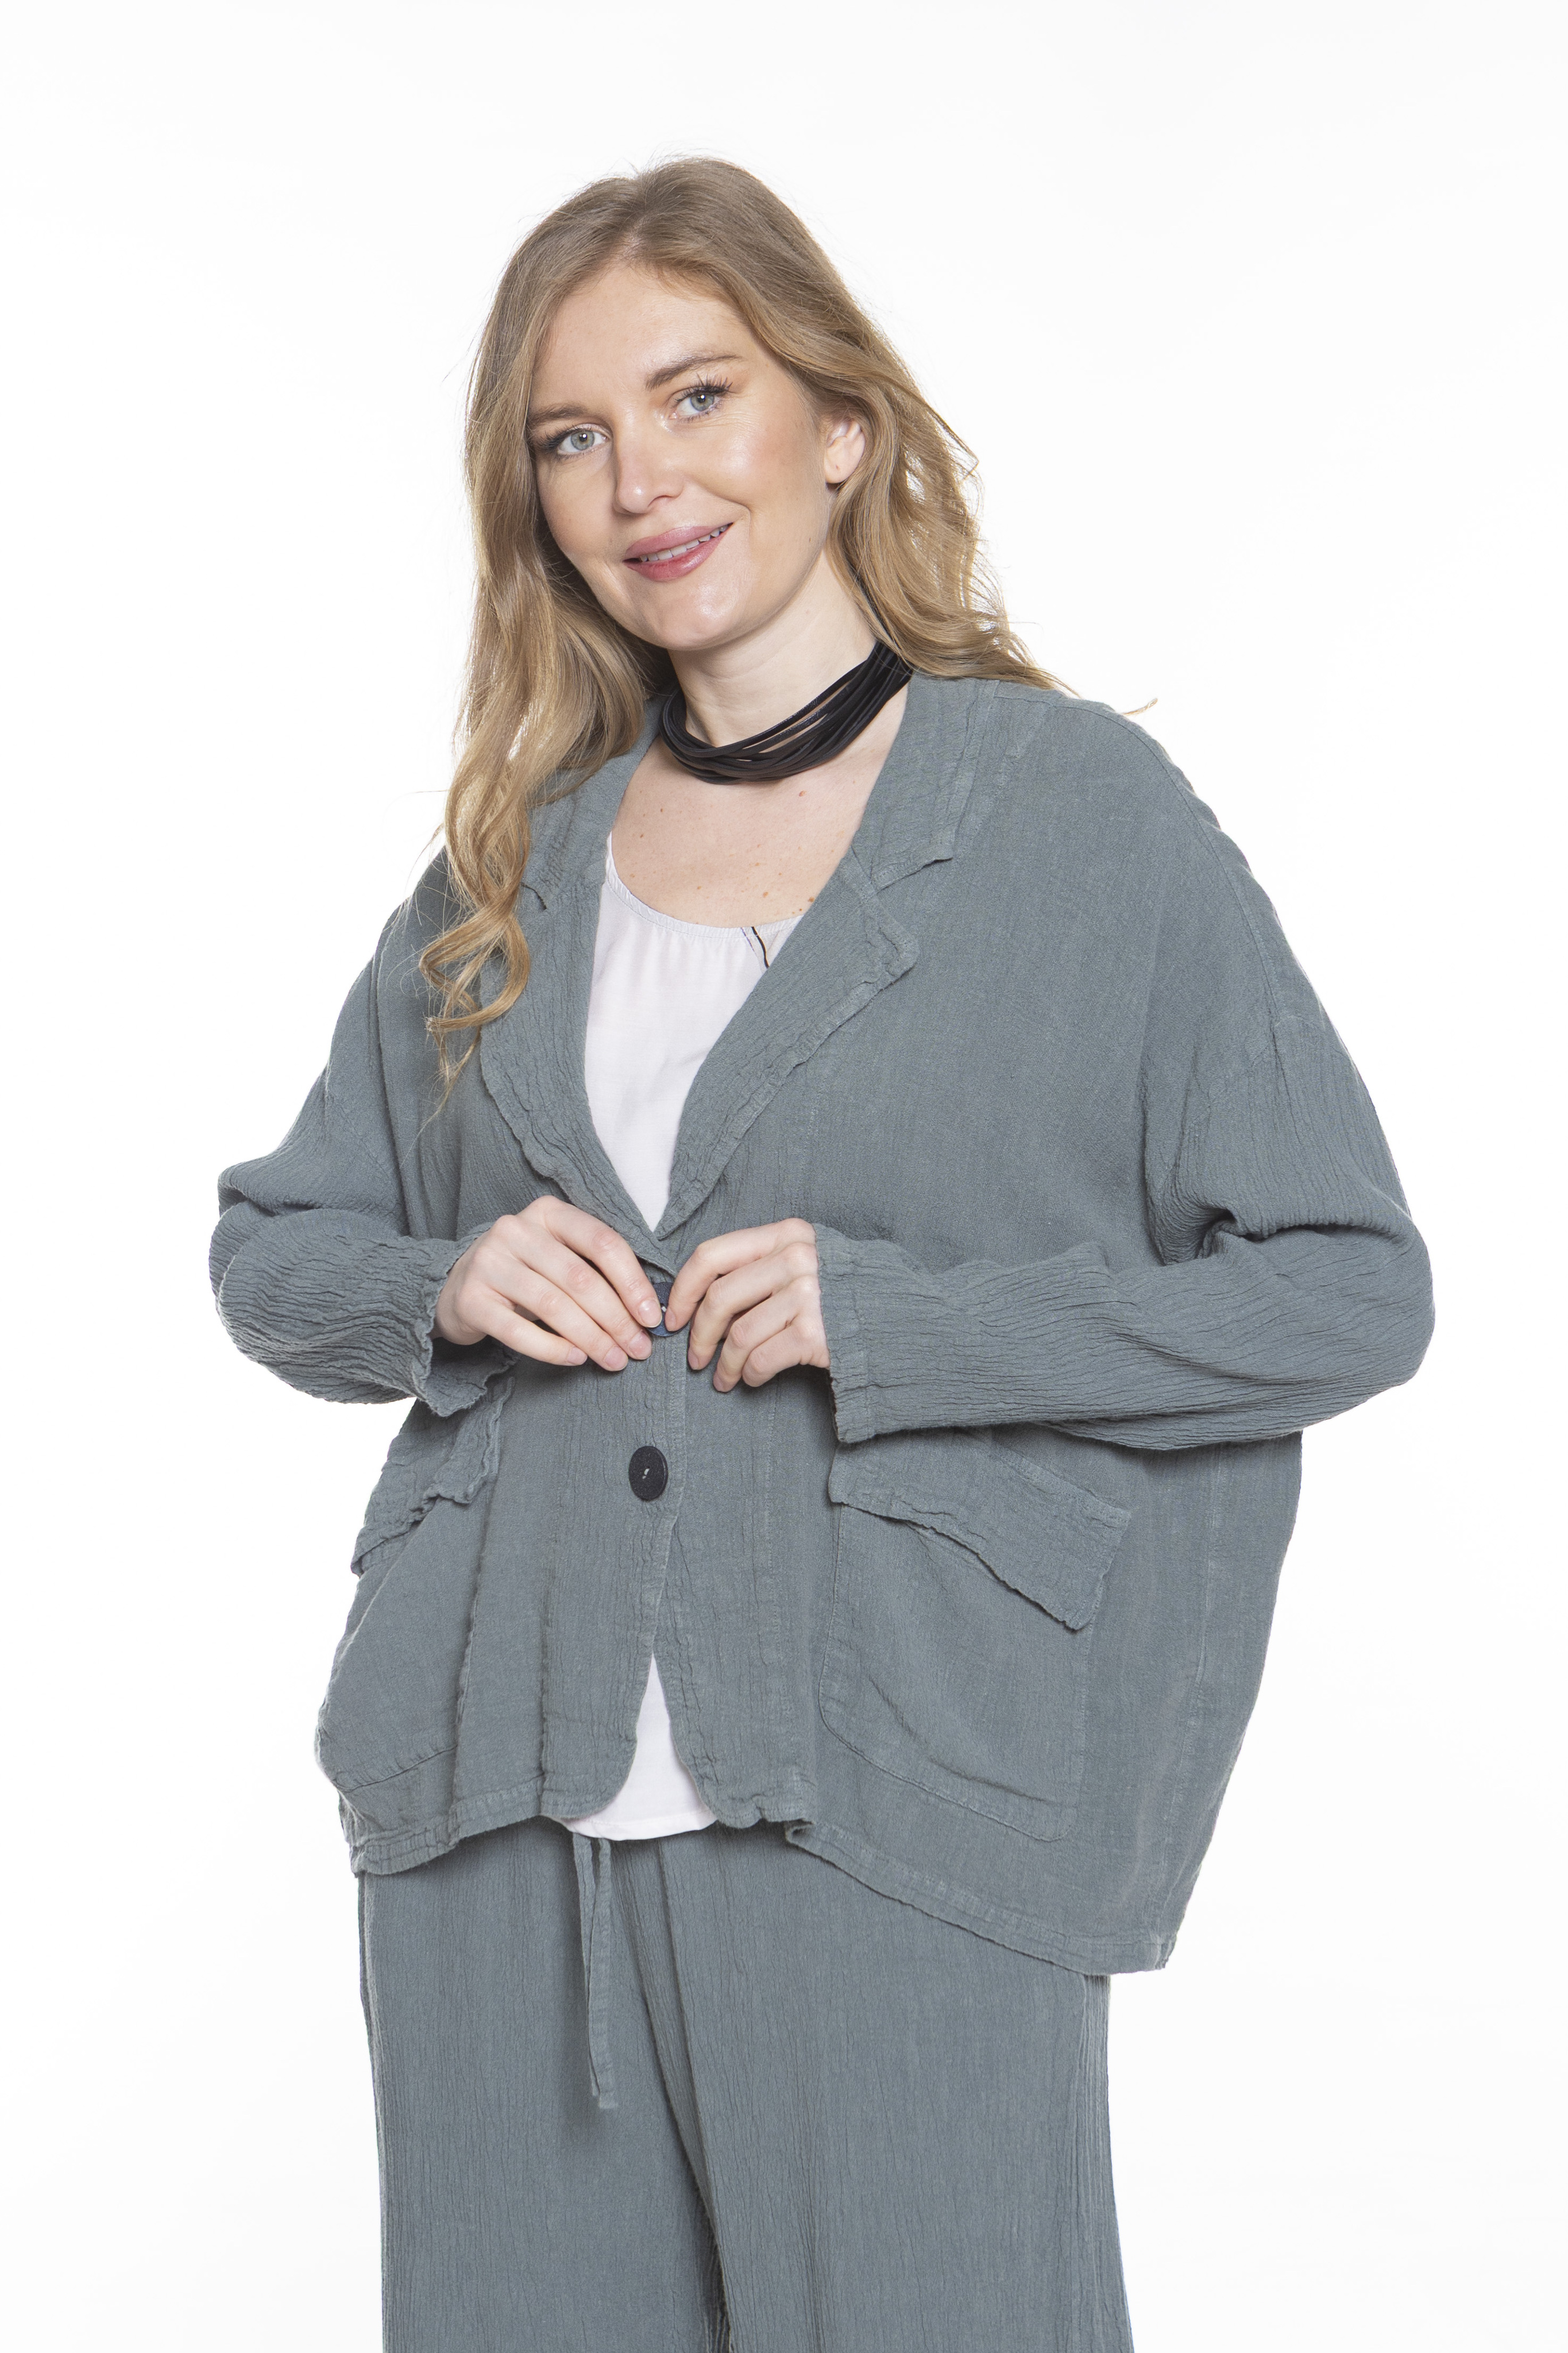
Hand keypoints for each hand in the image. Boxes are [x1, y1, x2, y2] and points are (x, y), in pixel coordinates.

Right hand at [433, 1197, 661, 1371]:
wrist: (457, 1288)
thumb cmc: (525, 1274)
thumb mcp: (559, 1256)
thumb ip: (597, 1270)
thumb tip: (647, 1311)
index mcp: (548, 1212)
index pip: (602, 1242)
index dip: (632, 1282)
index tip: (651, 1318)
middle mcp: (515, 1229)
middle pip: (580, 1278)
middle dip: (616, 1319)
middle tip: (638, 1348)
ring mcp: (488, 1262)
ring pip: (553, 1305)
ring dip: (591, 1338)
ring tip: (614, 1360)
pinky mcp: (470, 1298)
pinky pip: (518, 1331)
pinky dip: (552, 1348)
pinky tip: (576, 1359)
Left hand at [665, 1219, 829, 1391]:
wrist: (903, 1315)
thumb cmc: (846, 1291)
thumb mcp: (806, 1259)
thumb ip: (761, 1266)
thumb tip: (700, 1300)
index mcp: (785, 1235)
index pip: (712, 1254)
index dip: (683, 1289)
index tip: (674, 1317)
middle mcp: (795, 1259)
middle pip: (719, 1298)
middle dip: (699, 1335)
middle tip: (695, 1359)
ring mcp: (808, 1295)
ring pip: (738, 1334)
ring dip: (724, 1364)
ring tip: (723, 1378)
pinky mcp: (816, 1333)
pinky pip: (761, 1358)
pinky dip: (749, 1374)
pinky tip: (751, 1378)